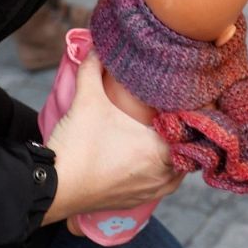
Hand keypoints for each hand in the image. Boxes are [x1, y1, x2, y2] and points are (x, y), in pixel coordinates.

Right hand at [42, 55, 184, 226]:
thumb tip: (96, 46)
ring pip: (177, 167)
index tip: (188, 97)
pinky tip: (150, 153)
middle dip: (183, 130)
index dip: (195, 111)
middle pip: (189, 148)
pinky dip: (161, 168)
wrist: (52, 188)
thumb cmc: (76, 148)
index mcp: (162, 152)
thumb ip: (93, 69)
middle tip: (175, 110)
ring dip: (173, 150)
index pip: (195, 130)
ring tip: (164, 130)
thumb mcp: (87, 102)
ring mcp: (152, 192)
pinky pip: (163, 182)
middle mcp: (165, 176)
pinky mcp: (138, 201)